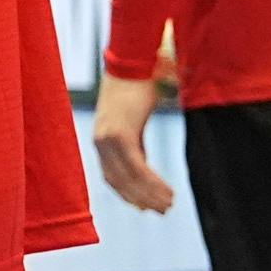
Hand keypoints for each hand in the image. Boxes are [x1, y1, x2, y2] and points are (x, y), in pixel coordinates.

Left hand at [92, 71, 175, 214]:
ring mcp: (108, 137)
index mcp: (103, 138)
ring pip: (129, 178)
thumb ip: (135, 141)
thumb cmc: (138, 86)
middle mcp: (101, 140)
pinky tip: (168, 191)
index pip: (111, 176)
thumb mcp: (134, 120)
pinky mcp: (121, 133)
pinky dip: (152, 183)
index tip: (144, 207)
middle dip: (141, 199)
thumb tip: (142, 162)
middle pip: (119, 182)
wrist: (135, 60)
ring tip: (169, 204)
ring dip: (149, 195)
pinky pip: (137, 167)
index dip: (128, 195)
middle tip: (162, 210)